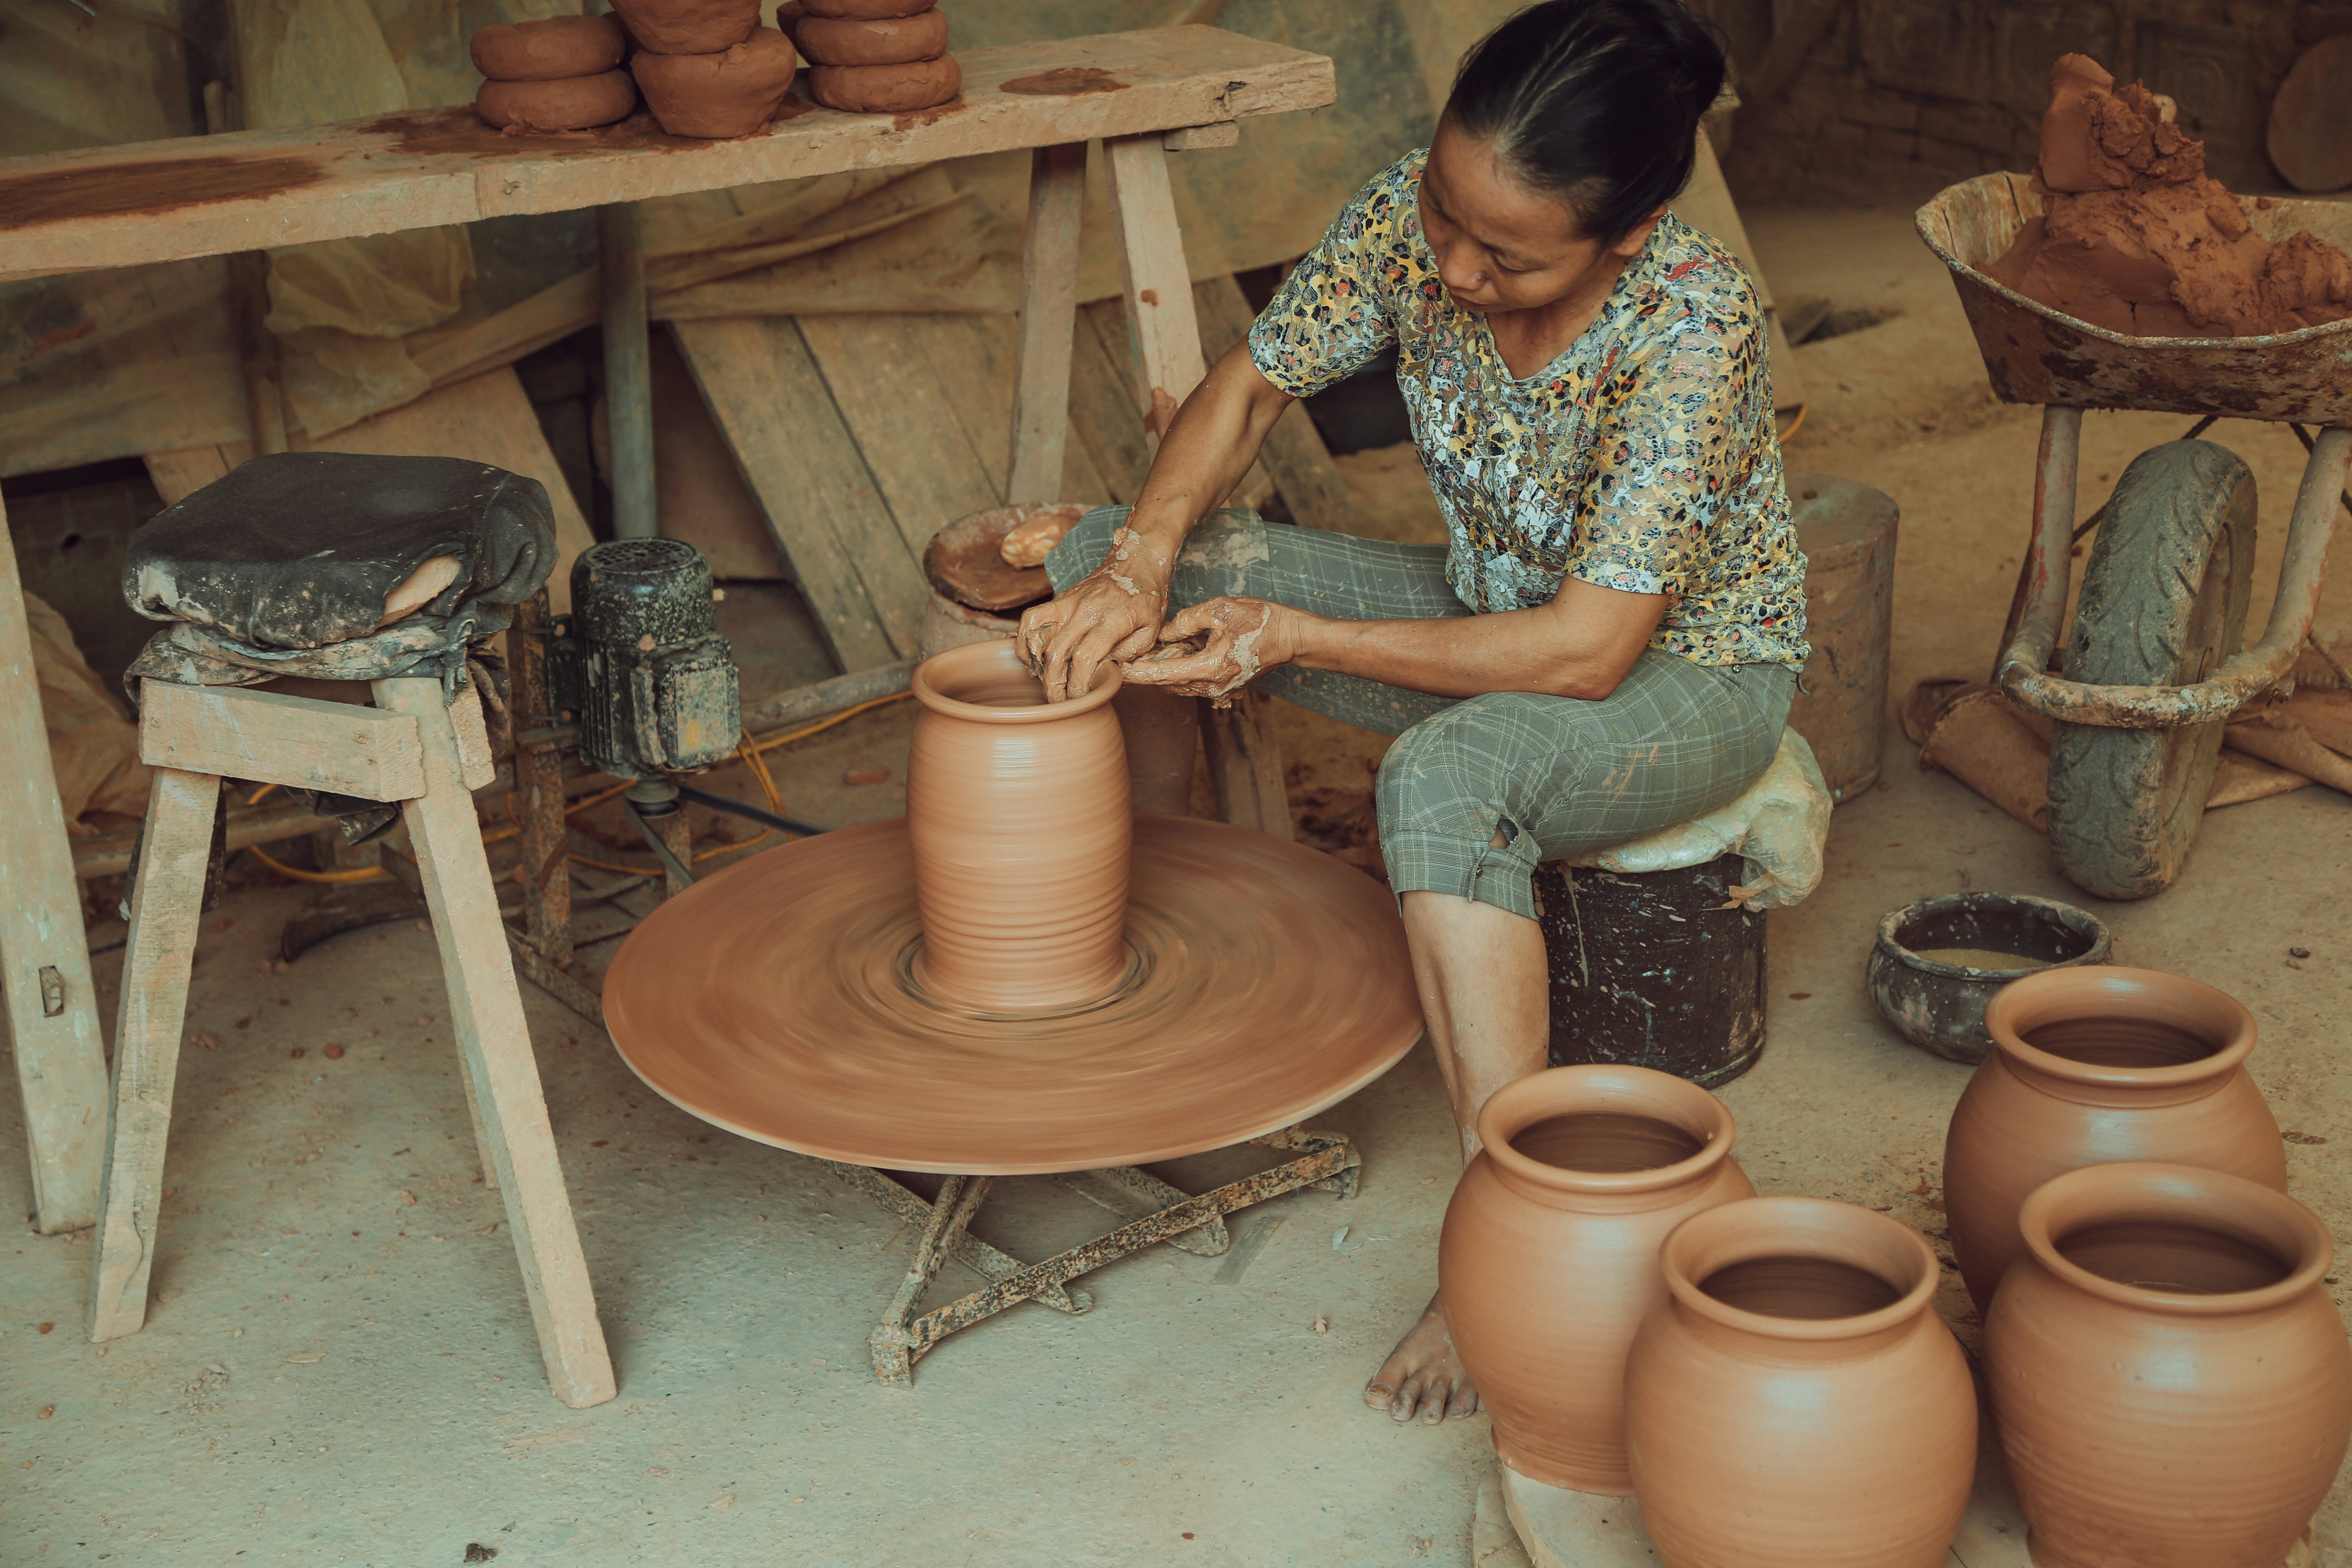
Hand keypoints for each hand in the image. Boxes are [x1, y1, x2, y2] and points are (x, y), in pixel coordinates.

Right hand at [1017, 526, 1170, 701]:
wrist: (1139, 558)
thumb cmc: (1148, 595)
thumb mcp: (1152, 629)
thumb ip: (1130, 652)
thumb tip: (1106, 668)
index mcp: (1111, 621)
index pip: (1083, 660)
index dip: (1076, 685)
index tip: (1077, 700)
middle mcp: (1085, 611)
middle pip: (1055, 652)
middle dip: (1052, 683)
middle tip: (1056, 700)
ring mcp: (1069, 602)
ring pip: (1035, 629)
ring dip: (1031, 658)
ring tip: (1036, 676)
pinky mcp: (1062, 598)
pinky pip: (1033, 616)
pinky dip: (1024, 635)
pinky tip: (1029, 653)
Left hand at [1118, 596, 1300, 703]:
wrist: (1292, 638)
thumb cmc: (1261, 620)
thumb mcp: (1221, 609)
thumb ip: (1187, 620)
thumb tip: (1165, 633)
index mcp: (1209, 669)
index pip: (1160, 675)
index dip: (1134, 672)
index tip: (1112, 667)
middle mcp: (1211, 687)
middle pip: (1165, 683)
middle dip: (1145, 670)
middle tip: (1123, 654)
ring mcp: (1219, 690)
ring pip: (1178, 684)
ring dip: (1163, 669)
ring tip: (1148, 650)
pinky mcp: (1224, 687)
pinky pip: (1192, 682)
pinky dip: (1179, 670)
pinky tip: (1175, 652)